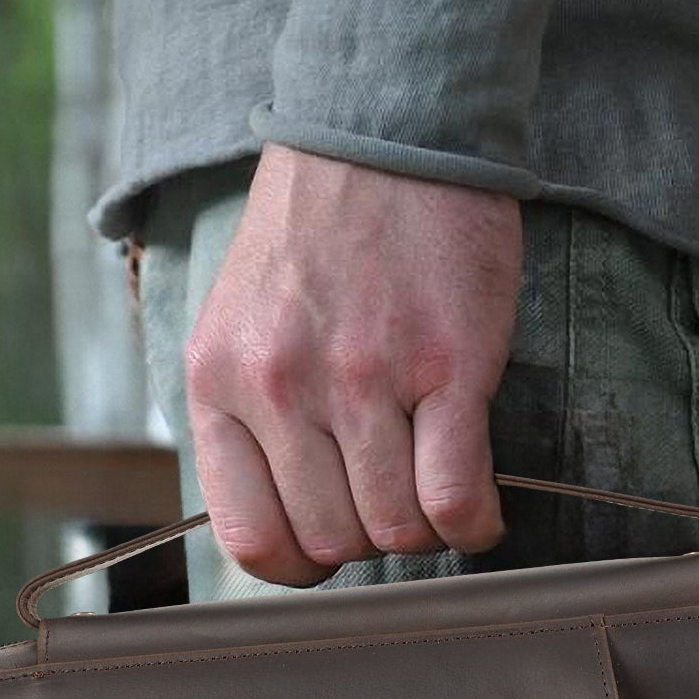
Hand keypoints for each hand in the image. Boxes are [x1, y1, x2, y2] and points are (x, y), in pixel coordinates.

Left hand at [185, 144, 521, 584]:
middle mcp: (281, 388)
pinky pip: (454, 499)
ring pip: (396, 530)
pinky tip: (478, 505)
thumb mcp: (241, 328)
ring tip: (433, 483)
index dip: (301, 561)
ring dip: (424, 526)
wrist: (384, 136)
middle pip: (333, 542)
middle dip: (369, 535)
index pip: (252, 540)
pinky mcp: (443, 367)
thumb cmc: (317, 241)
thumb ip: (250, 422)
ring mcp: (362, 379)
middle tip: (392, 491)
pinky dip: (474, 523)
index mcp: (220, 384)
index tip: (330, 540)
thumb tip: (290, 526)